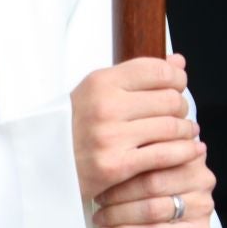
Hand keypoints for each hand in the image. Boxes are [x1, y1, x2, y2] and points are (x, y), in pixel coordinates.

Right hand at [70, 54, 198, 203]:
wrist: (38, 165)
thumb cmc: (72, 126)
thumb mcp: (98, 91)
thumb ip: (139, 76)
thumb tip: (178, 61)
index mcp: (101, 83)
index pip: (159, 71)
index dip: (177, 79)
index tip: (177, 87)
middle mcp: (105, 106)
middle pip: (170, 100)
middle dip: (181, 108)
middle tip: (179, 116)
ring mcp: (109, 137)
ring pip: (172, 127)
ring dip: (186, 131)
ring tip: (185, 133)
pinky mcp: (115, 166)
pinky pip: (166, 154)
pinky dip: (184, 152)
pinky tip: (189, 150)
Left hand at [93, 145, 216, 227]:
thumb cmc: (154, 196)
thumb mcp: (150, 167)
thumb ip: (141, 154)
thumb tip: (108, 143)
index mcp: (192, 155)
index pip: (158, 154)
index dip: (126, 166)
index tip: (103, 173)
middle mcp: (203, 178)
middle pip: (153, 183)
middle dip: (119, 193)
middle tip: (98, 199)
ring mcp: (203, 205)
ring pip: (152, 209)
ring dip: (118, 215)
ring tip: (100, 217)